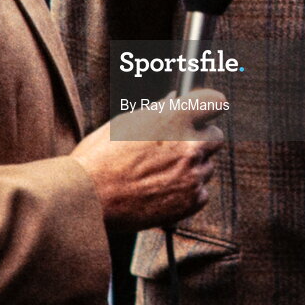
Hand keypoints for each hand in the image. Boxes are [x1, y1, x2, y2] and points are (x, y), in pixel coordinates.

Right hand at [71, 89, 224, 231]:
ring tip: (161, 172)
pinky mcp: (191, 202)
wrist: (88, 201)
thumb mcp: (125, 124)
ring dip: (192, 167)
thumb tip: (173, 102)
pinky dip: (187, 191)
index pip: (214, 102)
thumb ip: (157, 112)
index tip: (203, 110)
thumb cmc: (100, 159)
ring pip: (207, 165)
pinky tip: (163, 189)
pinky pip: (201, 191)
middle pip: (216, 136)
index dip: (208, 105)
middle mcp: (189, 146)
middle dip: (200, 138)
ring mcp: (192, 175)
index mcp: (173, 119)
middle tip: (178, 145)